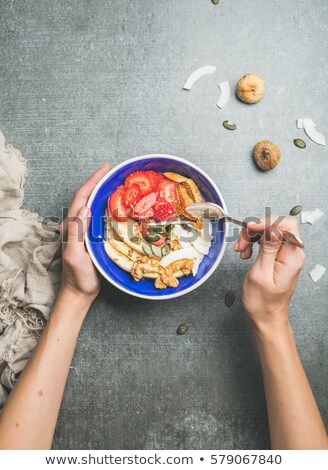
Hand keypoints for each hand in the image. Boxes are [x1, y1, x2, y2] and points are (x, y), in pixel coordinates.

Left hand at [60, 163, 110, 302]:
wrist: (80, 292)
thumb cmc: (78, 277)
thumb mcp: (75, 257)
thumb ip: (76, 233)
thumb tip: (84, 208)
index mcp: (71, 226)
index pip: (81, 198)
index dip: (93, 181)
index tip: (106, 169)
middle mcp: (75, 225)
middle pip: (86, 197)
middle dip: (98, 181)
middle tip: (113, 171)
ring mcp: (83, 231)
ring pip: (91, 205)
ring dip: (102, 191)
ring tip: (116, 182)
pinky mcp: (91, 237)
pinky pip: (98, 216)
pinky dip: (106, 205)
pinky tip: (116, 204)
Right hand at [234, 215, 304, 331]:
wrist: (265, 317)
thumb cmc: (263, 302)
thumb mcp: (261, 273)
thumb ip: (268, 248)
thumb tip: (271, 228)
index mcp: (293, 256)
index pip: (286, 225)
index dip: (267, 222)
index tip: (250, 228)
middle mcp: (292, 252)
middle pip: (276, 225)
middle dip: (255, 231)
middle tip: (241, 244)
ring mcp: (285, 254)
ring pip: (268, 231)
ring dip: (251, 237)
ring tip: (241, 251)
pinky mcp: (277, 256)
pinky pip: (265, 240)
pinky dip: (252, 243)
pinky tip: (245, 253)